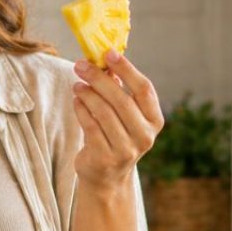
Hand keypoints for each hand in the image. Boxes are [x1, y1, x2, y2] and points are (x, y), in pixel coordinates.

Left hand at [70, 50, 163, 194]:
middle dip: (99, 79)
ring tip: (77, 84)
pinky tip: (76, 100)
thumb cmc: (115, 136)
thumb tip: (103, 60)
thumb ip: (118, 90)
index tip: (108, 53)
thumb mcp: (123, 114)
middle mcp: (145, 136)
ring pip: (103, 113)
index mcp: (155, 120)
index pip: (144, 89)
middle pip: (121, 99)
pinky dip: (81, 110)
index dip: (127, 69)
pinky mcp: (105, 159)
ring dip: (87, 94)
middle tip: (81, 65)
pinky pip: (90, 126)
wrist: (107, 177)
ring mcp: (126, 150)